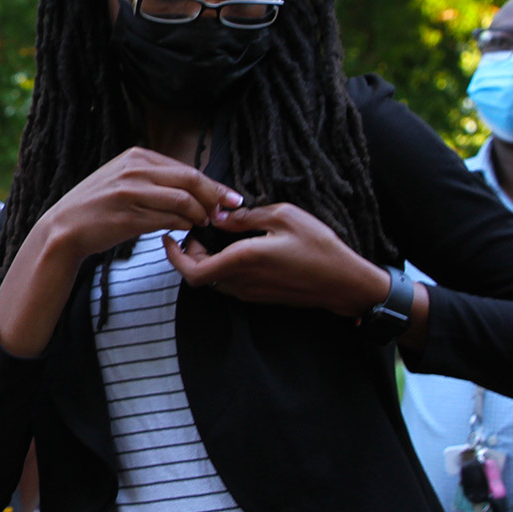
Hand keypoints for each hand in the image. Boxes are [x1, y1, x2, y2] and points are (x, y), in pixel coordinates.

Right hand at [41, 148, 242, 265]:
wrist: (64, 228)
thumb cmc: (98, 207)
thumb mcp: (123, 179)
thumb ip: (154, 178)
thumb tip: (194, 188)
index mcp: (136, 156)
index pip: (186, 168)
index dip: (213, 185)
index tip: (230, 198)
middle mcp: (134, 169)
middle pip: (190, 180)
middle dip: (214, 198)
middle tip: (224, 213)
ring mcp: (130, 192)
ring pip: (183, 200)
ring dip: (200, 215)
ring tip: (202, 224)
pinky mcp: (128, 216)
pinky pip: (168, 220)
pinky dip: (183, 226)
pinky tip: (185, 230)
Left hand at [164, 203, 391, 317]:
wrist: (344, 283)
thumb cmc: (318, 247)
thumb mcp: (284, 216)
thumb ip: (246, 216)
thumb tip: (219, 215)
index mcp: (242, 260)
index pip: (192, 270)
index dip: (173, 257)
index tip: (168, 237)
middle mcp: (241, 282)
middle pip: (198, 275)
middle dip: (189, 253)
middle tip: (199, 229)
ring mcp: (250, 292)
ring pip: (213, 279)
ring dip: (206, 260)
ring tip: (216, 236)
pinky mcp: (260, 296)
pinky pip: (230, 282)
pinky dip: (222, 266)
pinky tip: (236, 248)